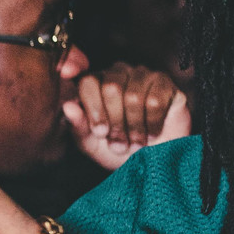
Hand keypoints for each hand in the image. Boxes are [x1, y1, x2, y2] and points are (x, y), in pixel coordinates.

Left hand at [64, 62, 191, 171]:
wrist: (151, 160)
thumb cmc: (116, 149)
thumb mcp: (91, 143)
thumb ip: (78, 125)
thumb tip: (68, 106)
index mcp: (95, 82)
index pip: (88, 82)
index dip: (94, 109)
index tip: (100, 133)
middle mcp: (118, 73)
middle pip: (112, 87)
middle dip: (115, 122)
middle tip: (119, 145)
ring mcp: (143, 75)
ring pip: (134, 96)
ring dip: (134, 127)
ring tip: (135, 144)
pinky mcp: (165, 84)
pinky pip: (155, 101)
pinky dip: (152, 124)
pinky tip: (152, 135)